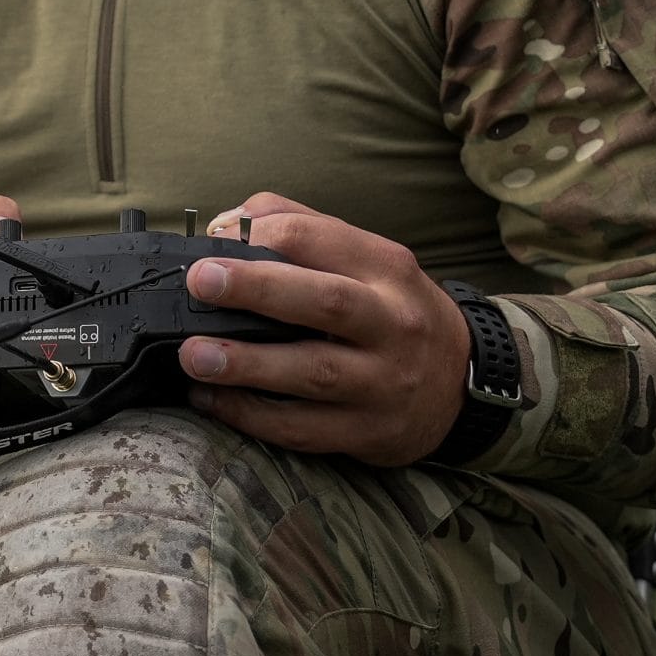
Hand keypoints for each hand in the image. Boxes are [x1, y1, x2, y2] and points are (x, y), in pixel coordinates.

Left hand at [179, 191, 472, 465]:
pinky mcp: (368, 431)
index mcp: (386, 269)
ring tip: (193, 355)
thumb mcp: (367, 260)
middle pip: (325, 301)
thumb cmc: (392, 310)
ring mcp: (383, 382)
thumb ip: (300, 230)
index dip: (262, 234)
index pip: (320, 239)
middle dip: (257, 289)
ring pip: (314, 372)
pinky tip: (211, 399)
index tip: (213, 241)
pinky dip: (251, 416)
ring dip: (247, 364)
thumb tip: (224, 223)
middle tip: (200, 281)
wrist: (462, 383)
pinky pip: (303, 428)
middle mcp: (391, 324)